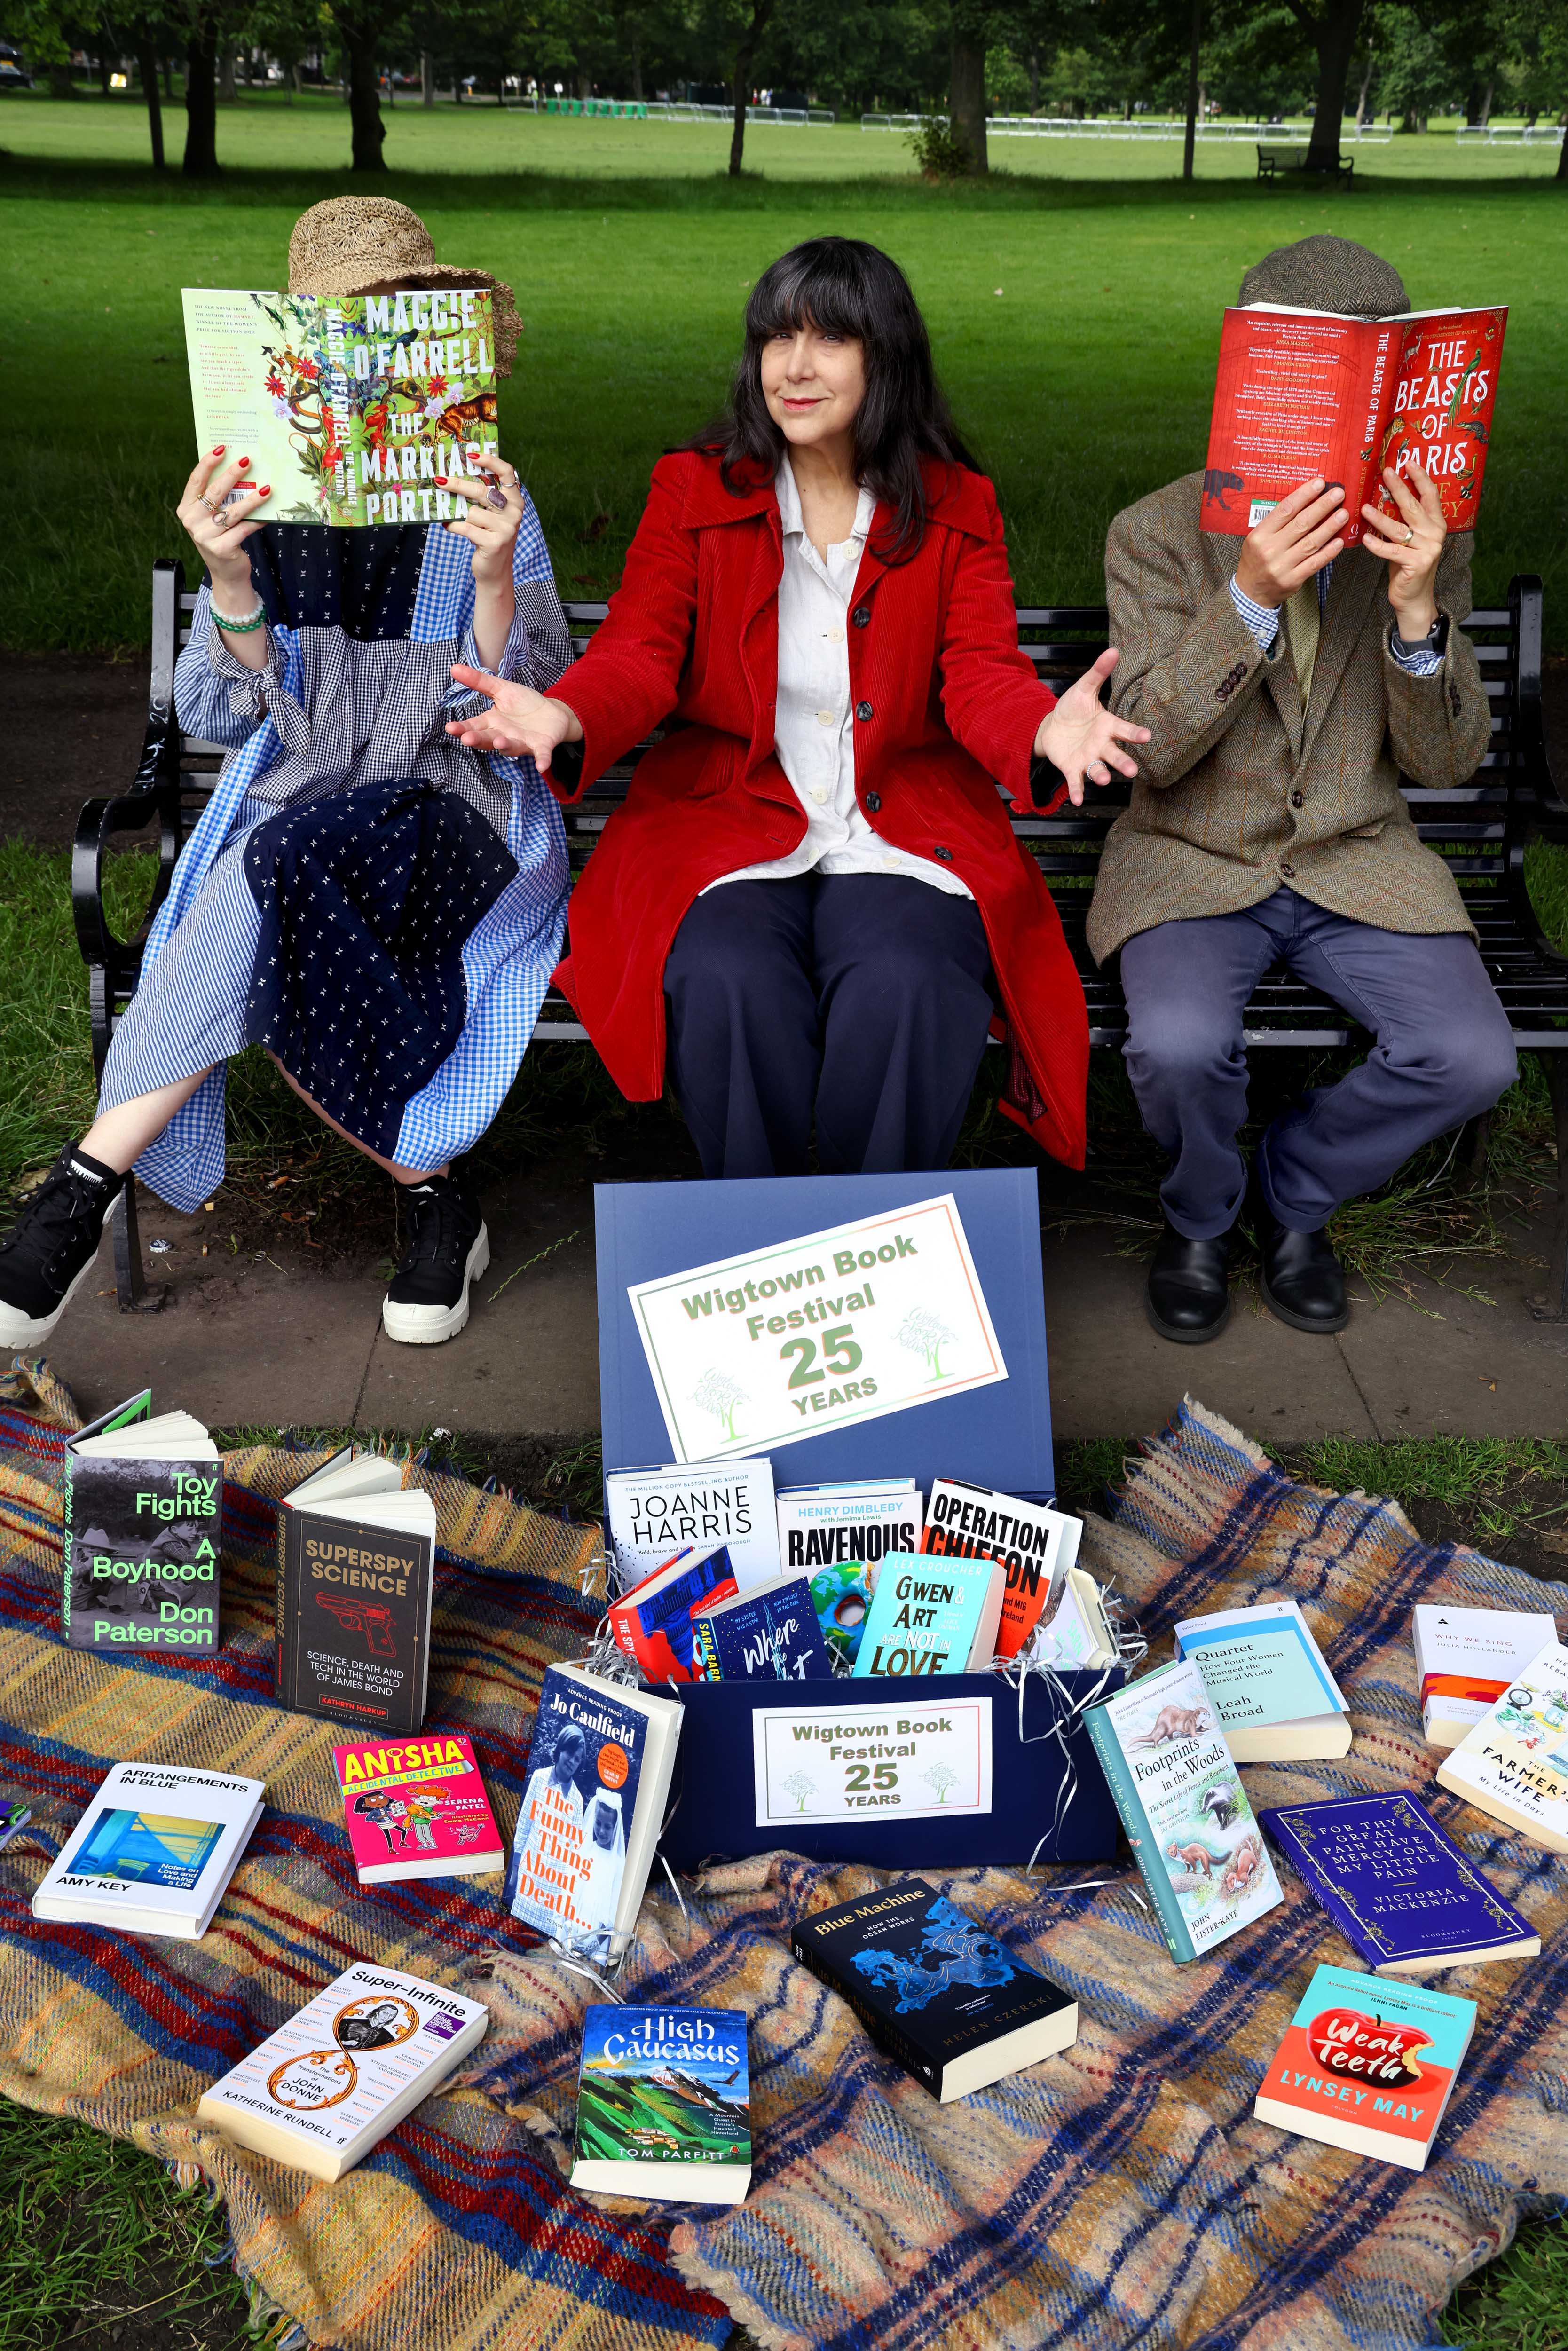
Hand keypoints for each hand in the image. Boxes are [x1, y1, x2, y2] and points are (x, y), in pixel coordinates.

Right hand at [178, 448, 270, 596]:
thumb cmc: (220, 538)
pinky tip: (270, 514)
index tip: (221, 448)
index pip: (195, 480)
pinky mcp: (222, 549)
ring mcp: (205, 537)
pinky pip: (244, 529)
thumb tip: (238, 469)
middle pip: (214, 493)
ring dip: (252, 499)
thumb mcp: (211, 518)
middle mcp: (192, 522)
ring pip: (232, 511)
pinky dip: (258, 520)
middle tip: (247, 461)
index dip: (207, 463)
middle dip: (232, 475)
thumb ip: (216, 499)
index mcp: (186, 509)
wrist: (225, 573)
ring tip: (267, 488)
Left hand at [440, 449, 524, 584]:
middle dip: (458, 484)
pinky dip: (453, 526)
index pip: (507, 473)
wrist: (495, 571)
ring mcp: (506, 529)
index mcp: (515, 501)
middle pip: (482, 491)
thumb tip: (454, 477)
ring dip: (456, 514)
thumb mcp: (490, 515)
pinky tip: (447, 526)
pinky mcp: (494, 543)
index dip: (491, 460)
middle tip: (439, 480)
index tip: (471, 455)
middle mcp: (514, 513)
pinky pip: (466, 528)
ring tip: (448, 515)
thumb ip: (483, 498)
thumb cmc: (488, 536)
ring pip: (471, 512)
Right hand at [445, 667, 582, 767]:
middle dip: (477, 739)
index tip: (450, 728)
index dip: (462, 728)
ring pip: (510, 747)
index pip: (474, 726)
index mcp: (492, 722)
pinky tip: (541, 766)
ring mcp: (522, 742)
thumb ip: (479, 681)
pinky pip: (541, 755)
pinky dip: (541, 760)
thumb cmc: (524, 702)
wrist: (552, 711)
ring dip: (504, 746)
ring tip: (498, 742)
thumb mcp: (501, 688)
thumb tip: (454, 667)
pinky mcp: (541, 746)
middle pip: (487, 739)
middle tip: (467, 739)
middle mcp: (504, 735)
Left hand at [1033, 649, 1149, 805]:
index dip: (1135, 734)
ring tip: (1104, 780)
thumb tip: (1113, 650)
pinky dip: (1078, 791)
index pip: (1125, 730)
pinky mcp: (1073, 769)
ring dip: (1101, 776)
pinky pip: (1077, 781)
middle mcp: (1102, 745)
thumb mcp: (1083, 689)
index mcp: (1108, 726)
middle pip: (1116, 755)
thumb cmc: (1073, 708)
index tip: (1147, 736)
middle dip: (1123, 763)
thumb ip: (1098, 673)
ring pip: (1098, 769)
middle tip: (1131, 771)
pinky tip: (1078, 801)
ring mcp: (1088, 759)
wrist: (1052, 726)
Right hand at [1232, 476, 1347, 607]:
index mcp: (1260, 535)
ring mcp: (1281, 566)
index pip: (1285, 510)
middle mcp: (1270, 549)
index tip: (1319, 484)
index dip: (1304, 495)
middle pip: (1301, 523)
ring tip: (1343, 514)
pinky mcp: (1292, 580)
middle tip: (1338, 494)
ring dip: (1329, 527)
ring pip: (1311, 542)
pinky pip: (1314, 563)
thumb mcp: (1257, 538)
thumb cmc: (1256, 560)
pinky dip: (1328, 552)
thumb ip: (1277, 523)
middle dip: (1322, 506)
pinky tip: (1339, 541)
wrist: (1250, 592)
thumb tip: (1305, 502)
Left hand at [1360, 460, 1444, 640]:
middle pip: (1414, 506)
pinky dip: (1376, 545)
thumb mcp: (1410, 540)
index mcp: (1436, 524)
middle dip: (1398, 488)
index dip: (1420, 477)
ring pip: (1399, 529)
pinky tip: (1364, 539)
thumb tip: (1385, 495)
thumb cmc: (1407, 565)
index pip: (1430, 495)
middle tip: (1385, 473)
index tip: (1408, 462)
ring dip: (1379, 518)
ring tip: (1364, 507)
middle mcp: (1435, 533)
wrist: (1414, 597)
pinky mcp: (1416, 564)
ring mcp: (1428, 549)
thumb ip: (1405, 521)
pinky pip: (1391, 551)